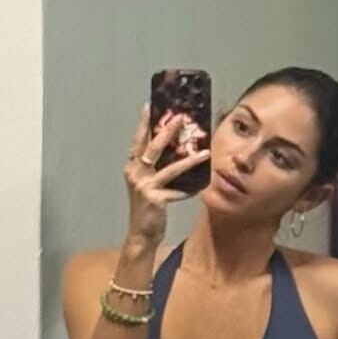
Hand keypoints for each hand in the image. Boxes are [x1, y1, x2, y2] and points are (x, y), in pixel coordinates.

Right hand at [124, 104, 210, 245]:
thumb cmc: (147, 208)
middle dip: (167, 131)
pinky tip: (201, 187)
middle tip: (181, 117)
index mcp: (132, 167)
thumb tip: (175, 150)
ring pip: (170, 168)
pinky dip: (189, 190)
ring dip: (189, 160)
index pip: (137, 141)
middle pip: (153, 147)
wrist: (141, 233)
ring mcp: (144, 186)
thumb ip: (155, 168)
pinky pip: (177, 192)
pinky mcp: (155, 199)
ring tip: (205, 151)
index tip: (149, 105)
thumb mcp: (147, 184)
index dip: (143, 123)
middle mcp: (135, 174)